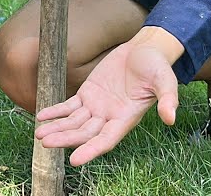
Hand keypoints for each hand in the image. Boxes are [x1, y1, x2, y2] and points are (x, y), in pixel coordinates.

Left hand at [34, 28, 180, 165]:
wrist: (146, 49)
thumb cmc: (157, 66)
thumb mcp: (165, 81)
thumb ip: (168, 99)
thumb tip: (171, 118)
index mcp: (126, 118)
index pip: (106, 140)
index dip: (91, 150)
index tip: (75, 160)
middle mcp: (109, 117)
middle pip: (84, 133)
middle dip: (65, 139)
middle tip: (45, 143)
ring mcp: (97, 106)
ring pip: (73, 122)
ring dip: (57, 128)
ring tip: (39, 134)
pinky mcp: (88, 93)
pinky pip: (69, 106)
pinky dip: (56, 111)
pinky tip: (42, 116)